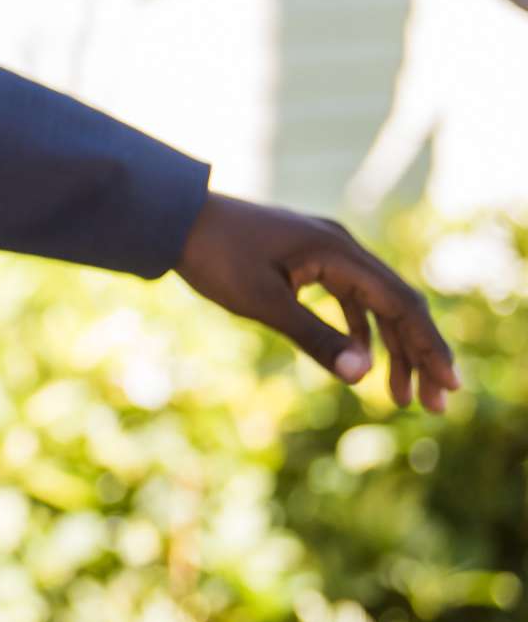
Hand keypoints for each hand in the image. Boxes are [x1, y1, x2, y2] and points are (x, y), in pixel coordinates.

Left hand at [172, 192, 457, 411]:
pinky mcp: (308, 259)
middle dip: (417, 354)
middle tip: (433, 403)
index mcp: (339, 252)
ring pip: (374, 304)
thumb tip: (363, 376)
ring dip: (391, 347)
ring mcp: (326, 251)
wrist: (174, 218)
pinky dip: (358, 330)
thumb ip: (314, 337)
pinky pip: (348, 298)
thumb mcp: (262, 303)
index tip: (447, 384)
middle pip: (397, 305)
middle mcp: (342, 247)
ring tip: (401, 395)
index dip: (428, 346)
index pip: (400, 304)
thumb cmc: (214, 257)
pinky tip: (361, 361)